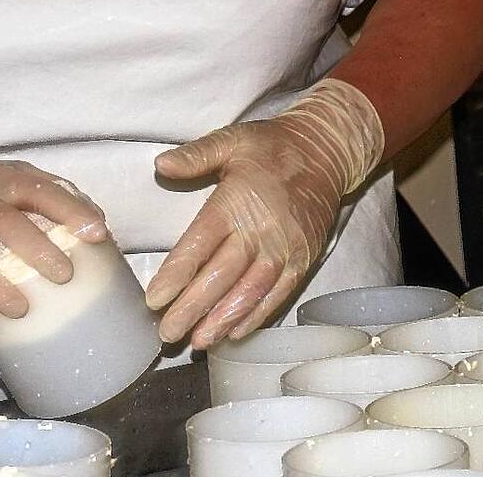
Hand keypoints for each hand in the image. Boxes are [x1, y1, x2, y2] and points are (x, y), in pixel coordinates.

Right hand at [0, 146, 107, 332]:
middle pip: (5, 224)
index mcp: (5, 183)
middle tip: (64, 276)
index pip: (41, 192)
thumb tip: (99, 228)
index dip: (70, 211)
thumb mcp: (17, 177)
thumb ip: (57, 196)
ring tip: (21, 311)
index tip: (97, 234)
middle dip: (36, 250)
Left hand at [146, 79, 384, 348]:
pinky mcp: (303, 260)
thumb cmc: (272, 147)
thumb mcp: (231, 140)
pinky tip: (235, 333)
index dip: (177, 275)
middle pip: (222, 277)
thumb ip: (196, 155)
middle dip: (193, 308)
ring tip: (198, 342)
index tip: (154, 300)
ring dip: (223, 320)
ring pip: (250, 292)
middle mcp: (261, 230)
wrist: (327, 153)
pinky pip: (279, 294)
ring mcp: (285, 249)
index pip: (200, 244)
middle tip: (167, 333)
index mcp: (237, 202)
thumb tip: (161, 165)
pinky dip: (257, 316)